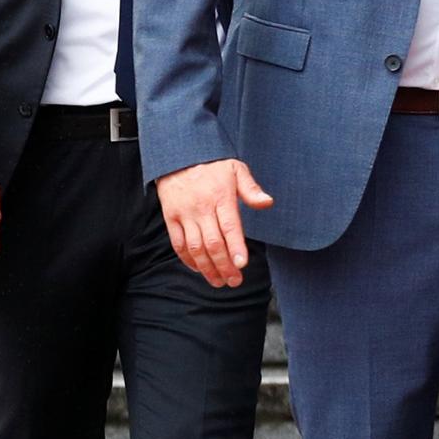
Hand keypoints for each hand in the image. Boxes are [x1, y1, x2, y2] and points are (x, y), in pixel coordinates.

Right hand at [155, 158, 273, 288]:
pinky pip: (177, 243)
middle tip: (234, 281)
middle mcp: (201, 208)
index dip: (236, 248)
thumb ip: (251, 189)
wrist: (178, 156)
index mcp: (221, 197)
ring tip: (218, 282)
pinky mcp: (171, 217)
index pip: (230, 227)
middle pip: (213, 243)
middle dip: (224, 266)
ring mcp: (184, 214)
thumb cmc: (213, 165)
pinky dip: (187, 259)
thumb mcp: (236, 169)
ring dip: (207, 268)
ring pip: (195, 247)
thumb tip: (267, 202)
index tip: (242, 265)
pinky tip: (199, 269)